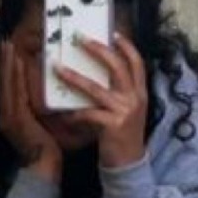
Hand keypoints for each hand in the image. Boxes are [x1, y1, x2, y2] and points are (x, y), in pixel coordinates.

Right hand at [0, 42, 61, 182]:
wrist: (43, 170)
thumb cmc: (47, 152)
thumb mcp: (41, 128)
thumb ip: (40, 114)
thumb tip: (48, 98)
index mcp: (11, 118)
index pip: (10, 89)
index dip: (9, 70)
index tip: (10, 53)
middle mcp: (6, 116)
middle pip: (5, 84)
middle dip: (6, 63)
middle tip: (7, 42)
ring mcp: (9, 117)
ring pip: (9, 85)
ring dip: (9, 65)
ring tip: (10, 47)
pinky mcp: (17, 118)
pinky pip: (17, 92)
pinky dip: (17, 77)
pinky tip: (20, 62)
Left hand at [55, 32, 147, 168]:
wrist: (129, 164)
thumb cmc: (123, 136)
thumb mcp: (128, 110)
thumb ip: (120, 93)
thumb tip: (101, 75)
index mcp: (140, 92)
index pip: (136, 63)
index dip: (126, 47)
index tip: (113, 33)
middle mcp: (135, 98)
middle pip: (117, 67)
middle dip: (99, 50)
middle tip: (81, 39)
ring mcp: (125, 111)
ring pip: (96, 88)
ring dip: (74, 77)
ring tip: (58, 68)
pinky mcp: (113, 125)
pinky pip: (88, 113)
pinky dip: (74, 113)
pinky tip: (63, 114)